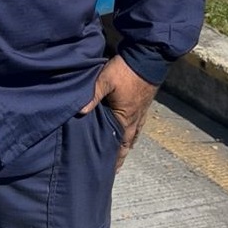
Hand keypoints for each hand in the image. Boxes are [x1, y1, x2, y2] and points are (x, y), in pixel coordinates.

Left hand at [79, 55, 157, 170]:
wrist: (148, 56)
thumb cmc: (126, 70)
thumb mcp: (105, 80)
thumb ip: (92, 96)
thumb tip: (79, 111)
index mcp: (125, 117)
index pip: (119, 144)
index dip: (114, 158)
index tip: (109, 171)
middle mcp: (135, 119)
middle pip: (127, 143)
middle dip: (120, 155)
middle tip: (114, 168)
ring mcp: (141, 112)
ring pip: (133, 134)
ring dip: (126, 144)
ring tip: (121, 153)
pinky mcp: (144, 103)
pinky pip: (138, 124)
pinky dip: (132, 132)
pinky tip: (130, 132)